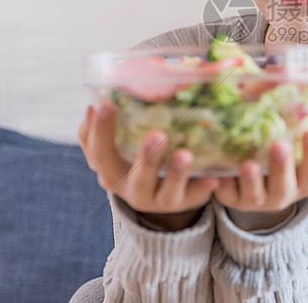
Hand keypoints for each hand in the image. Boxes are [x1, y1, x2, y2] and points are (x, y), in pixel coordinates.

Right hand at [77, 102, 218, 229]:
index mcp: (112, 173)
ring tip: (186, 154)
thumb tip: (94, 105)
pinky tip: (213, 177)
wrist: (163, 194)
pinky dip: (204, 188)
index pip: (99, 154)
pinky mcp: (185, 203)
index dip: (100, 131)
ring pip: (167, 193)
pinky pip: (196, 197)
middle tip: (157, 134)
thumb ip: (106, 129)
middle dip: (145, 157)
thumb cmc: (137, 159)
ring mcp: (160, 200)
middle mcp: (133, 190)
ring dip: (176, 174)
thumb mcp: (119, 148)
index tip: (104, 104)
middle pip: (135, 178)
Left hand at [214, 85, 307, 228]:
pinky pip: (226, 196)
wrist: (267, 188)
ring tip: (247, 164)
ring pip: (255, 195)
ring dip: (252, 180)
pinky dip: (221, 188)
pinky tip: (215, 176)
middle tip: (279, 145)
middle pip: (286, 186)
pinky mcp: (233, 199)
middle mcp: (285, 193)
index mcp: (307, 179)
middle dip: (283, 168)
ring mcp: (258, 199)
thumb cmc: (295, 159)